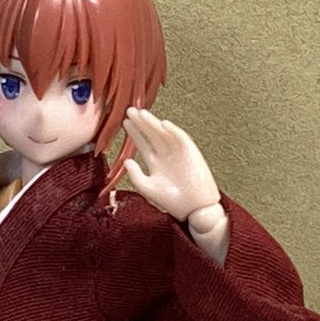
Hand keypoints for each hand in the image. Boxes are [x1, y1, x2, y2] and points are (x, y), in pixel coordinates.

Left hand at [121, 107, 220, 221]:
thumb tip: (126, 161)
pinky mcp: (191, 153)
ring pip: (163, 134)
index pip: (143, 144)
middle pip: (152, 135)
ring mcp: (178, 153)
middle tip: (130, 110)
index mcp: (155, 163)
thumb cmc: (173, 202)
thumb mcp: (148, 188)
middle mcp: (166, 155)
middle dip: (141, 123)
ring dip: (154, 123)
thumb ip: (135, 175)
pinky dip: (173, 131)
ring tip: (142, 113)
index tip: (125, 122)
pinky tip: (163, 124)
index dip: (135, 133)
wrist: (194, 209)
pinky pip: (181, 139)